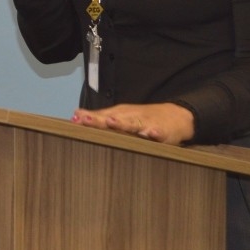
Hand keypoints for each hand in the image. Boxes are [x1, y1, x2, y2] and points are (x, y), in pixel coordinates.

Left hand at [71, 102, 194, 145]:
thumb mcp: (121, 116)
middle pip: (113, 118)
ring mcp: (146, 123)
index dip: (87, 118)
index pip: (100, 116)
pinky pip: (158, 132)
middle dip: (99, 120)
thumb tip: (75, 116)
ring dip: (123, 123)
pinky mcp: (162, 131)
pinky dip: (154, 132)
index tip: (74, 119)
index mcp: (119, 115)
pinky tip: (150, 134)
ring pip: (133, 124)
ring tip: (112, 122)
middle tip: (85, 119)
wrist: (175, 117)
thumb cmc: (143, 118)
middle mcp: (130, 117)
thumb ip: (100, 118)